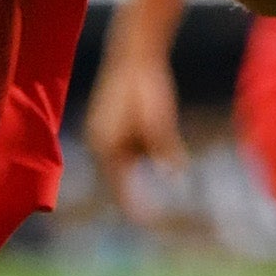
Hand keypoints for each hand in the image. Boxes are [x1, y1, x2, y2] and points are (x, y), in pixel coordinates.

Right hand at [81, 56, 186, 219]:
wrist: (135, 51)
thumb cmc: (146, 86)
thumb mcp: (159, 119)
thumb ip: (164, 147)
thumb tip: (175, 173)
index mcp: (107, 146)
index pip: (120, 188)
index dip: (135, 208)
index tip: (151, 224)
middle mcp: (100, 141)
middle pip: (122, 177)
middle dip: (135, 191)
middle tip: (153, 214)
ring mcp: (103, 130)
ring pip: (128, 159)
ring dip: (143, 161)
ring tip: (156, 139)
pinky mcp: (109, 120)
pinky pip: (127, 145)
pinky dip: (141, 147)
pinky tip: (154, 129)